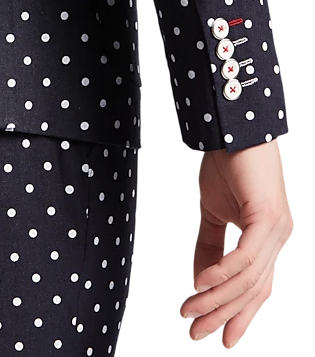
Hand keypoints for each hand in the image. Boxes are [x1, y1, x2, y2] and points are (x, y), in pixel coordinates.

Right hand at [179, 139, 292, 348]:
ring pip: (247, 278)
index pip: (257, 287)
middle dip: (222, 315)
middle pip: (252, 290)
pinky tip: (201, 283)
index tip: (219, 336)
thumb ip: (209, 245)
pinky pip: (245, 255)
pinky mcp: (266, 217)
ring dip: (215, 298)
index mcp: (267, 238)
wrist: (233, 130)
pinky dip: (222, 272)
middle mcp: (277, 237)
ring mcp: (275, 228)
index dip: (238, 314)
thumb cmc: (229, 165)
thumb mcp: (213, 212)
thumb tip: (200, 278)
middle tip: (196, 332)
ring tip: (190, 309)